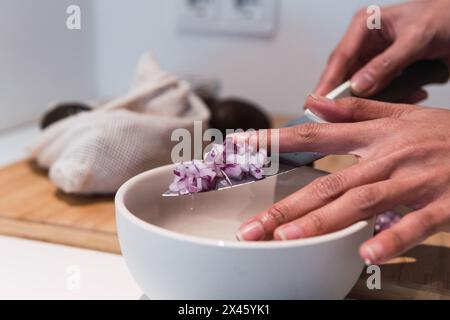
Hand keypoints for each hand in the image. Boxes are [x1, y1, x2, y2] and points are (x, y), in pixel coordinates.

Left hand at [237, 95, 449, 264]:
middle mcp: (387, 158)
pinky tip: (366, 254)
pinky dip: (390, 238)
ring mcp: (414, 182)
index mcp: (374, 137)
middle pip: (328, 183)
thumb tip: (312, 102)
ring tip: (287, 238)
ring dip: (322, 222)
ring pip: (359, 202)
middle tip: (254, 228)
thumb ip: (354, 110)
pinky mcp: (443, 204)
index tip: (242, 146)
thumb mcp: (401, 113)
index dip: (275, 141)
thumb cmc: (445, 134)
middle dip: (287, 207)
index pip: (314, 138)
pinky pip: (413, 224)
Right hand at [316, 0, 449, 99]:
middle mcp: (365, 43)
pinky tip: (414, 93)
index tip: (319, 101)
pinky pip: (382, 92)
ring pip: (362, 88)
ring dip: (376, 99)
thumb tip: (358, 86)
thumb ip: (386, 63)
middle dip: (346, 96)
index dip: (328, 81)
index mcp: (364, 26)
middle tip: (335, 116)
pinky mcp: (387, 73)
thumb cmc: (444, 17)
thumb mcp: (416, 38)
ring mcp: (375, 60)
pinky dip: (395, 97)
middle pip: (345, 75)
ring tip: (393, 100)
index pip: (340, 57)